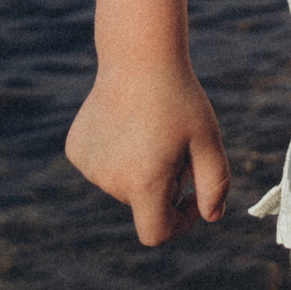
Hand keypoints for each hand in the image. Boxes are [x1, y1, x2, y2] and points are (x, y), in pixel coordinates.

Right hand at [67, 57, 229, 246]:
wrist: (139, 58)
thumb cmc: (179, 99)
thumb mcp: (208, 139)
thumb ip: (215, 183)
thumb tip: (212, 216)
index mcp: (143, 183)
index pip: (156, 233)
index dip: (179, 224)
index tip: (193, 199)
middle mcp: (109, 180)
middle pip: (143, 202)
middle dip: (165, 182)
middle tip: (176, 142)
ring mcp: (88, 166)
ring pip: (123, 182)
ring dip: (141, 167)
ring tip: (151, 127)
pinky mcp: (76, 150)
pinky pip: (104, 165)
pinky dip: (119, 153)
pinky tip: (128, 121)